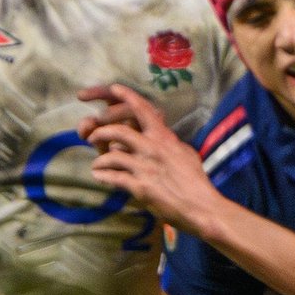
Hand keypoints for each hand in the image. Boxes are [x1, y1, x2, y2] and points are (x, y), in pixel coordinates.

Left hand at [81, 83, 221, 232]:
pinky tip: (100, 177)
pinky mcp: (139, 187)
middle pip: (117, 131)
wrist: (202, 207)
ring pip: (111, 155)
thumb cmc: (196, 181)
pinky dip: (102, 176)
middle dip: (100, 133)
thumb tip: (161, 135)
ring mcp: (145, 167)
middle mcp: (153, 149)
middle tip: (92, 138)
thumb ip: (169, 142)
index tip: (114, 88)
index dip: (126, 96)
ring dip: (99, 160)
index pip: (143, 110)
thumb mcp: (186, 154)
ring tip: (97, 165)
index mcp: (164, 138)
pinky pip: (112, 177)